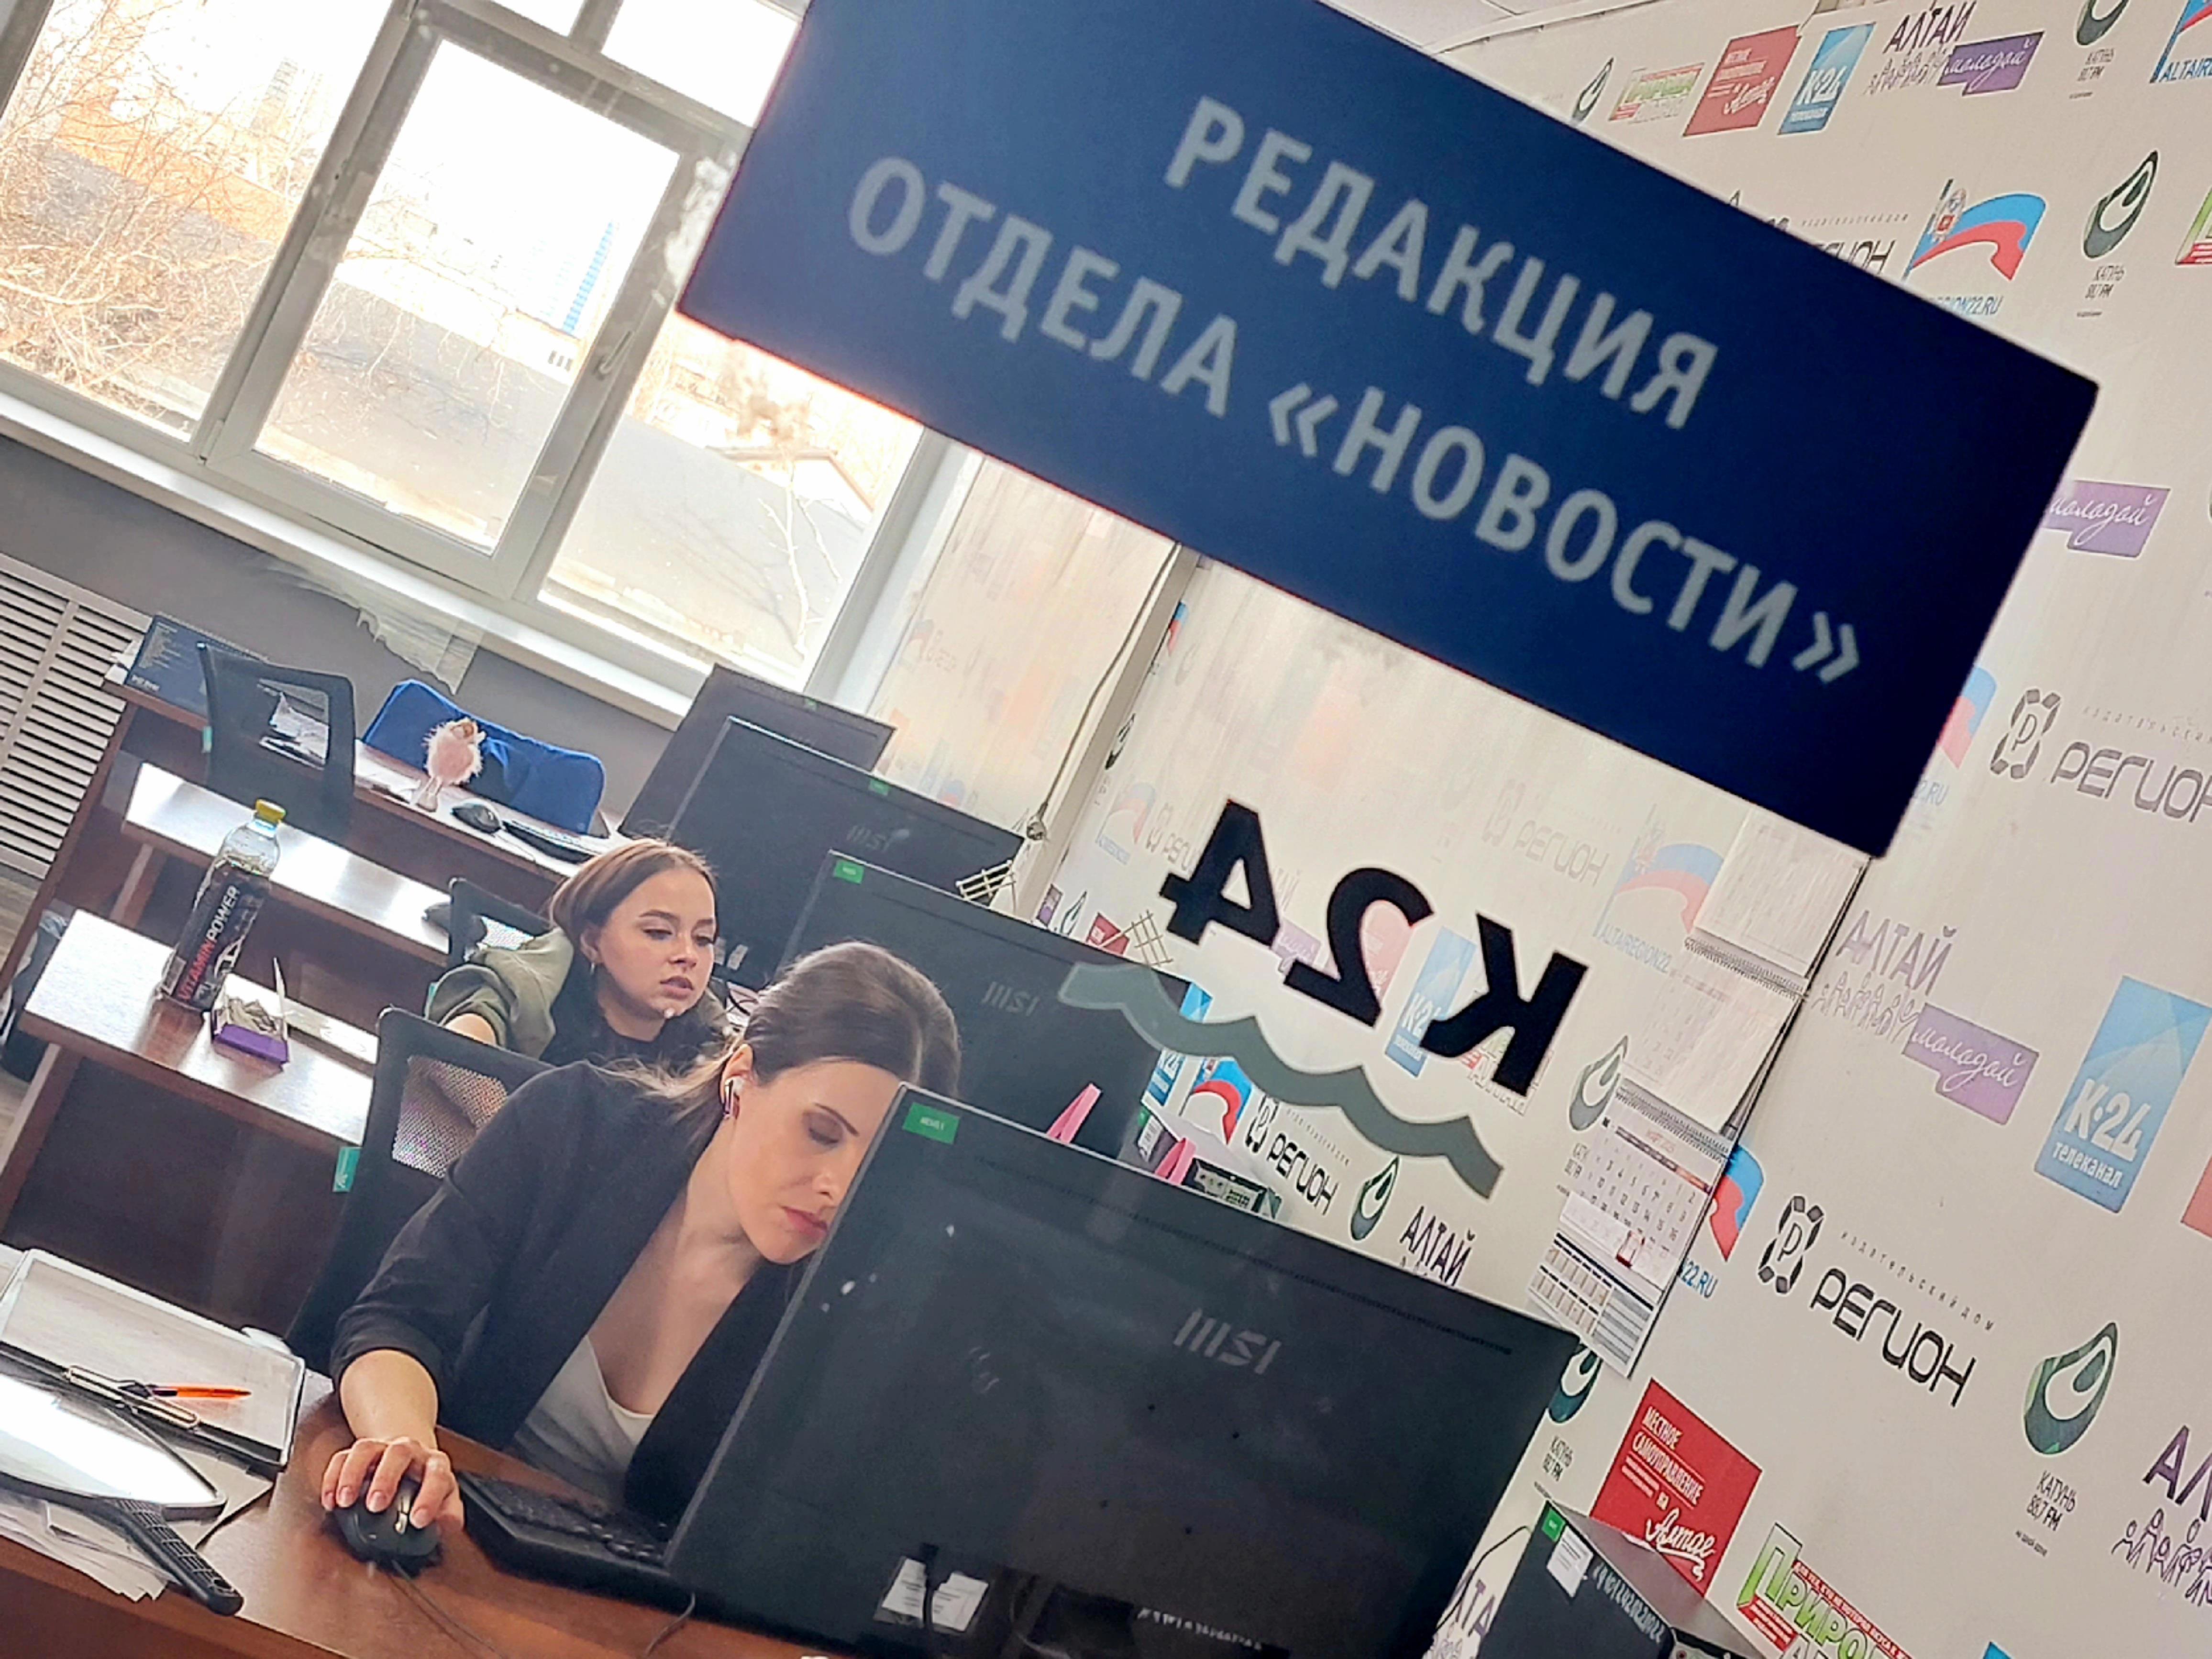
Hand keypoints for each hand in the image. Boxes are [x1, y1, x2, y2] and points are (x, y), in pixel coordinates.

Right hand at [320, 1436, 464, 1533]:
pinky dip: (333, 1478)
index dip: (429, 1497)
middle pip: (398, 1454)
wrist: (410, 1456)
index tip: (418, 1520)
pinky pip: (343, 1457)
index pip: (437, 1475)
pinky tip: (329, 1500)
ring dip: (353, 1475)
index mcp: (434, 1463)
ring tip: (344, 1502)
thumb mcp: (444, 1496)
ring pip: (366, 1449)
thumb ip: (449, 1512)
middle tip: (375, 1506)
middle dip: (385, 1479)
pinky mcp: (360, 1452)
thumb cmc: (426, 1482)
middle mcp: (409, 1451)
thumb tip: (447, 1526)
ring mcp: (382, 1447)